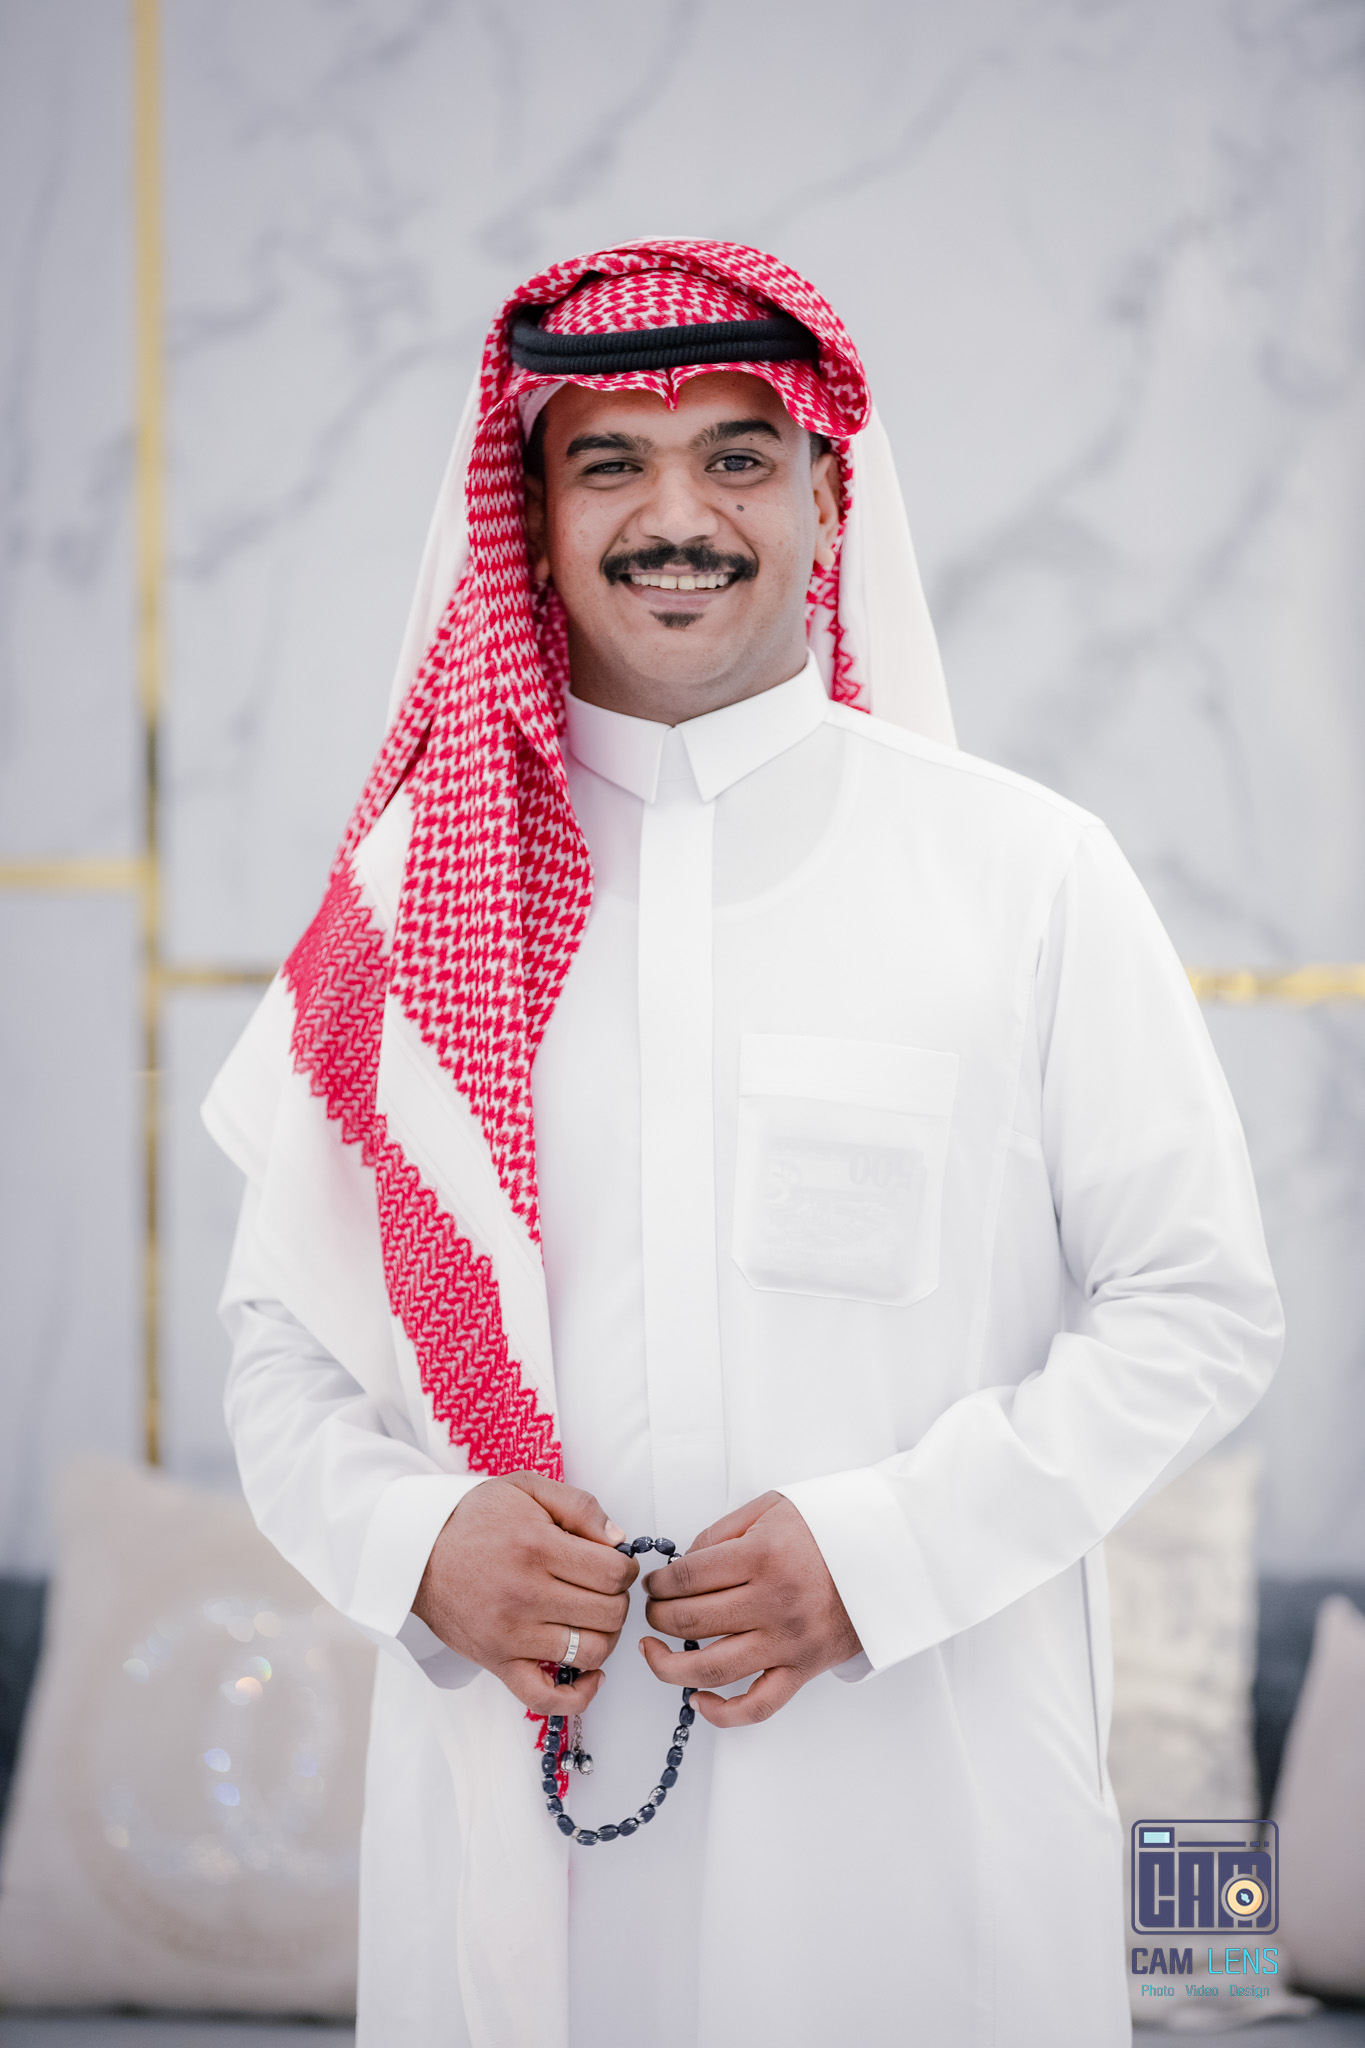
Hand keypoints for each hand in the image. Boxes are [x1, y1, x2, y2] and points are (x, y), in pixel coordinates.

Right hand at [412, 1472, 637, 1715]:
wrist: (415, 1552)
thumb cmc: (473, 1519)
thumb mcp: (526, 1488)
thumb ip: (579, 1505)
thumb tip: (619, 1540)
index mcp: (537, 1547)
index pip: (612, 1574)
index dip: (625, 1570)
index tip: (616, 1565)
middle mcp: (526, 1595)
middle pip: (608, 1614)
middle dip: (618, 1600)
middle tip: (603, 1589)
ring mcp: (511, 1635)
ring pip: (590, 1652)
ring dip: (605, 1637)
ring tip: (593, 1620)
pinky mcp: (498, 1663)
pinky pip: (547, 1698)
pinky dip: (579, 1695)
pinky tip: (591, 1675)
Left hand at [640, 1491, 859, 1726]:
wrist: (889, 1555)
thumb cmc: (829, 1528)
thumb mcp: (772, 1508)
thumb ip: (722, 1532)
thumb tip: (682, 1567)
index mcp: (762, 1556)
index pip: (686, 1578)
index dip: (658, 1583)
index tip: (653, 1584)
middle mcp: (773, 1602)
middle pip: (690, 1622)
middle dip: (658, 1617)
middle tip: (653, 1610)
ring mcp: (788, 1641)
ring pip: (712, 1670)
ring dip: (668, 1666)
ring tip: (653, 1651)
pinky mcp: (803, 1669)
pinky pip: (757, 1706)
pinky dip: (722, 1712)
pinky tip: (697, 1700)